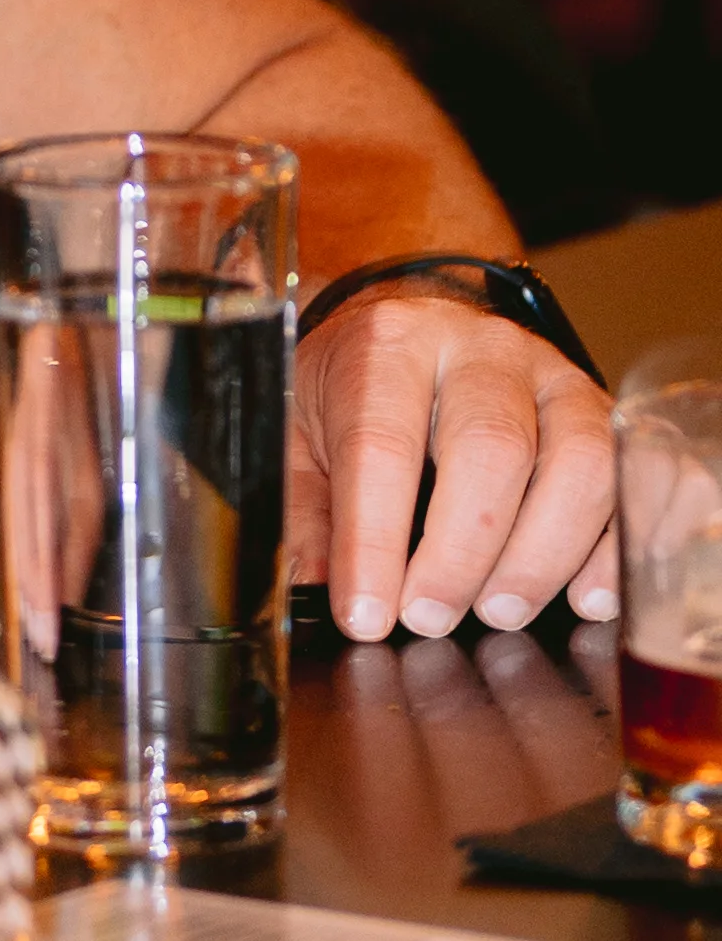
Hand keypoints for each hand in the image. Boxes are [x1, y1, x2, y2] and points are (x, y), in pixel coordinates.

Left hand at [295, 289, 617, 639]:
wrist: (415, 322)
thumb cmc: (355, 386)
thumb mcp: (299, 430)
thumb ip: (303, 506)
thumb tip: (311, 583)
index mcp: (389, 346)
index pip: (383, 445)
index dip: (376, 540)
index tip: (367, 615)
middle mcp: (482, 352)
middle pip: (493, 448)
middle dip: (463, 551)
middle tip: (431, 619)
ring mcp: (555, 379)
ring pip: (581, 461)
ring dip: (545, 553)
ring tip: (500, 610)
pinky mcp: (606, 415)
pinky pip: (640, 473)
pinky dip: (623, 544)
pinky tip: (589, 596)